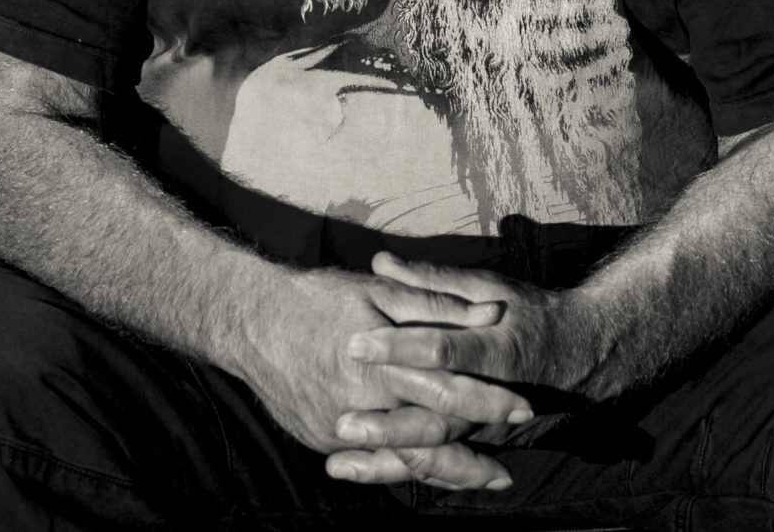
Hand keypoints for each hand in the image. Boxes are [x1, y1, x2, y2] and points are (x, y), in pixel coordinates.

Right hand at [236, 265, 533, 490]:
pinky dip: (402, 471)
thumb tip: (489, 314)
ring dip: (445, 473)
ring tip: (482, 480)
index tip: (522, 407)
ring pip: (403, 459)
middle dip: (470, 455)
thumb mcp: (379, 292)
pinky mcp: (323, 438)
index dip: (487, 399)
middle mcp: (364, 403)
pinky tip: (427, 474)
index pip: (449, 387)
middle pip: (430, 436)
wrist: (250, 321)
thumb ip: (436, 305)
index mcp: (385, 362)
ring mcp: (340, 428)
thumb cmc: (318, 299)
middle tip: (506, 470)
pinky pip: (370, 463)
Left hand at [322, 252, 609, 483]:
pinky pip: (435, 467)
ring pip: (434, 453)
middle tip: (342, 423)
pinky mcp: (476, 442)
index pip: (441, 351)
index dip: (398, 348)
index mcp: (493, 350)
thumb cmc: (525, 313)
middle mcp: (490, 398)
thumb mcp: (486, 287)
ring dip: (386, 458)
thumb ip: (432, 281)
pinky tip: (354, 470)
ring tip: (339, 458)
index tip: (355, 344)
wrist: (578, 353)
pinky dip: (395, 472)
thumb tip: (380, 264)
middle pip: (436, 417)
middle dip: (388, 425)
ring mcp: (484, 428)